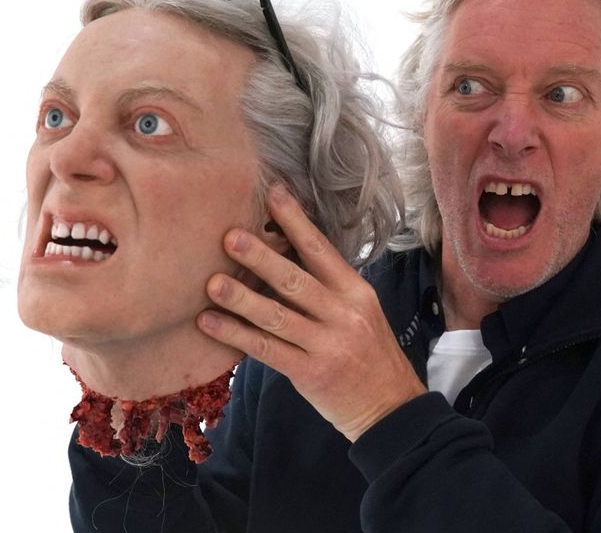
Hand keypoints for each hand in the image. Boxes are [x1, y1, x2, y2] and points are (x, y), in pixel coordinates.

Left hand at [197, 184, 426, 441]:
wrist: (390, 408)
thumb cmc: (368, 354)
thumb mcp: (359, 313)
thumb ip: (326, 288)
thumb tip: (278, 256)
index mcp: (356, 291)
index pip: (321, 250)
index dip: (296, 221)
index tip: (273, 193)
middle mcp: (344, 314)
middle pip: (296, 280)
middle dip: (261, 258)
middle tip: (230, 236)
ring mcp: (328, 345)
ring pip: (277, 316)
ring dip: (241, 298)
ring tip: (212, 282)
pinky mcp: (311, 373)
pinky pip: (267, 350)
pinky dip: (236, 335)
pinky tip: (210, 323)